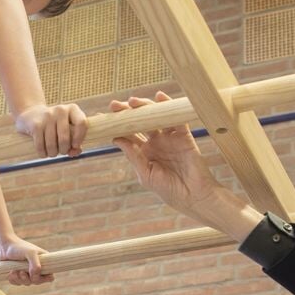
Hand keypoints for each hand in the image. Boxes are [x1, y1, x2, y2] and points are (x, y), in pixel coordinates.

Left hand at [0, 234, 53, 286]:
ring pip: (27, 283)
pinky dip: (14, 280)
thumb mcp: (30, 253)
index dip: (44, 279)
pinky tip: (10, 272)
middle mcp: (36, 268)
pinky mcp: (18, 275)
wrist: (3, 246)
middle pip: (37, 282)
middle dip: (28, 279)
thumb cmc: (18, 247)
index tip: (34, 275)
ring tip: (13, 271)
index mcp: (43, 262)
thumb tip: (35, 278)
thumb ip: (36, 266)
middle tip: (21, 272)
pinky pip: (18, 283)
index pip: (50, 277)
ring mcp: (27, 272)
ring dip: (20, 279)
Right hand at [14, 102, 87, 158]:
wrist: (32, 114)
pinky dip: (43, 153)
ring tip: (52, 152)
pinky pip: (40, 146)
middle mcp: (60, 110)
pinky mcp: (36, 125)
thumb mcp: (68, 130)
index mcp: (72, 109)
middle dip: (63, 150)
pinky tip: (44, 152)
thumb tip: (75, 152)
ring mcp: (47, 116)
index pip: (81, 123)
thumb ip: (75, 143)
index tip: (75, 146)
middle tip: (62, 151)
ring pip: (52, 145)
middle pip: (65, 139)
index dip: (79, 138)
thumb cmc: (55, 126)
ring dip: (53, 153)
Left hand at [107, 92, 223, 217]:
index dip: (116, 125)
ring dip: (144, 106)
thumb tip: (116, 138)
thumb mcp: (145, 174)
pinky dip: (168, 106)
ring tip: (132, 101)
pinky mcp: (184, 135)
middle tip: (114, 105)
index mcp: (144, 152)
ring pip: (155, 116)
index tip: (101, 118)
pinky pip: (175, 117)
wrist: (193, 196)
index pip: (128, 134)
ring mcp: (169, 137)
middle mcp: (156, 142)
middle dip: (127, 112)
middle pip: (139, 122)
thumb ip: (133, 156)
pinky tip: (159, 97)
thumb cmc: (169, 190)